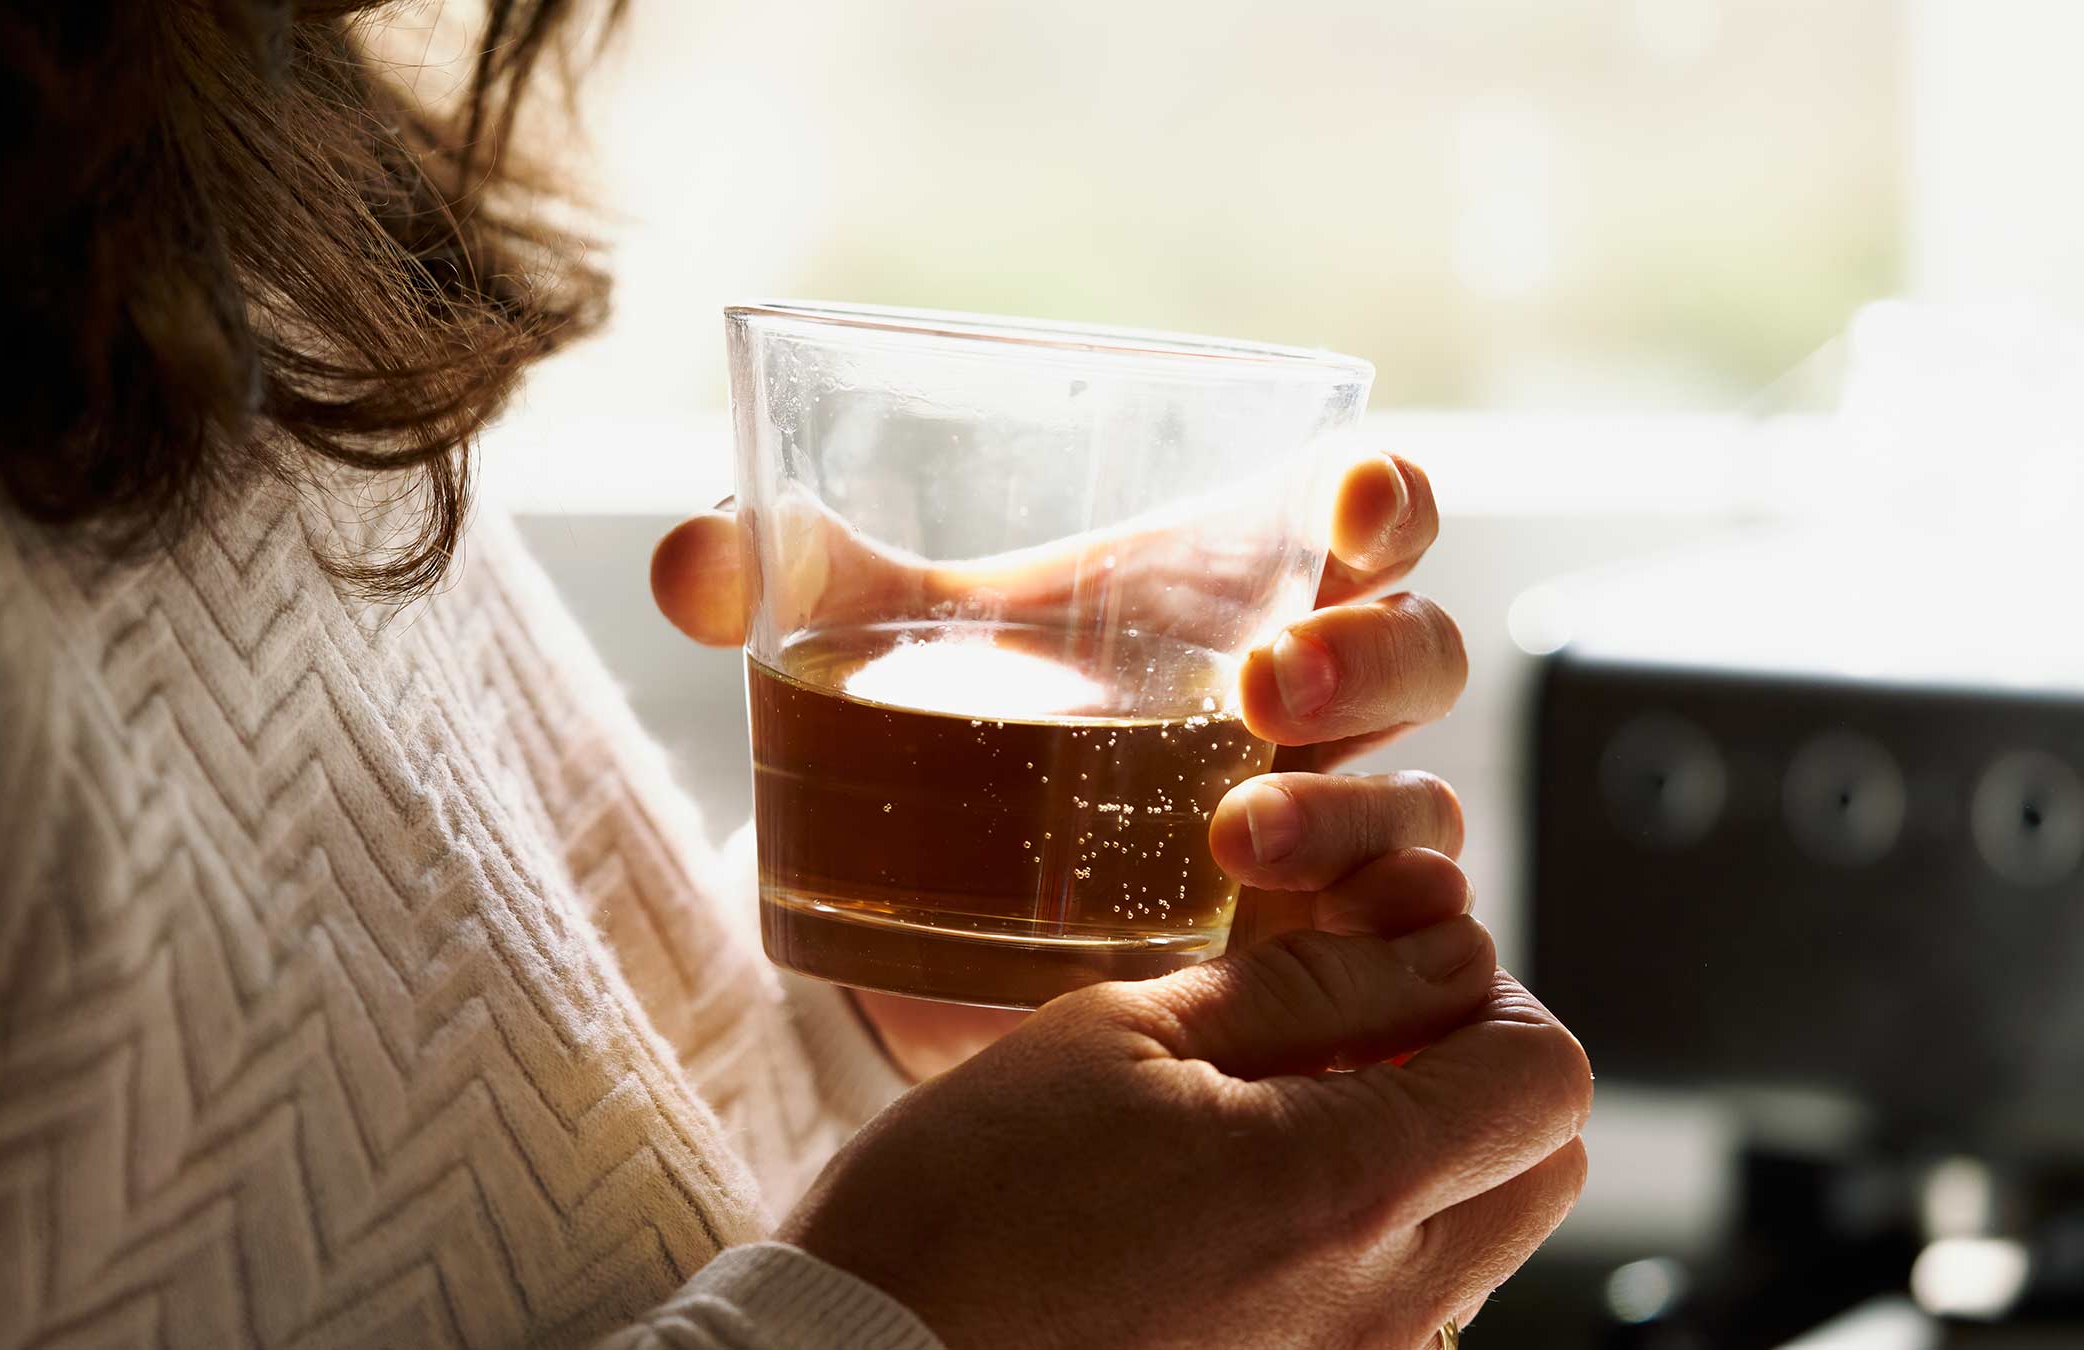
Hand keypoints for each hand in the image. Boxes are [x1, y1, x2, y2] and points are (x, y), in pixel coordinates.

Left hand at [651, 456, 1466, 1076]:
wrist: (919, 927)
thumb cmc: (937, 741)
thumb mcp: (864, 655)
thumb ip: (780, 587)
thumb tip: (689, 564)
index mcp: (1229, 599)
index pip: (1364, 519)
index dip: (1385, 497)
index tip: (1350, 500)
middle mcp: (1301, 716)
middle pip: (1416, 652)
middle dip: (1368, 657)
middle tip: (1261, 688)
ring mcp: (1320, 840)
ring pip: (1417, 807)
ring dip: (1355, 814)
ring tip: (1233, 842)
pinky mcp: (1302, 965)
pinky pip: (1409, 950)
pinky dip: (1399, 947)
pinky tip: (1337, 959)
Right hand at [780, 879, 1592, 1348]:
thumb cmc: (969, 1194)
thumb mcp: (1122, 1031)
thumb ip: (1306, 987)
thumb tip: (1440, 945)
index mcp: (1346, 1186)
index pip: (1547, 1076)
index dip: (1485, 990)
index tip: (1385, 965)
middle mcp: (1384, 1304)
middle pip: (1541, 1165)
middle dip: (1478, 1071)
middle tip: (1349, 1028)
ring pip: (1481, 1237)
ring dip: (1426, 1151)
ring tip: (1281, 1108)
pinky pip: (1406, 1305)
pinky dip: (1370, 1231)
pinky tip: (1247, 1195)